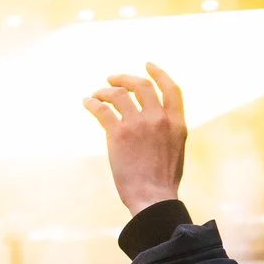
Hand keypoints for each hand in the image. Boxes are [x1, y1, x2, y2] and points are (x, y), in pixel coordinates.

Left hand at [83, 64, 186, 213]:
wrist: (153, 198)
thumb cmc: (163, 182)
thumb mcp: (176, 150)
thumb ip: (169, 130)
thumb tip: (158, 121)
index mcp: (177, 122)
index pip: (171, 89)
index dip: (159, 73)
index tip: (147, 65)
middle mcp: (158, 118)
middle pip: (141, 85)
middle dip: (125, 78)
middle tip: (112, 79)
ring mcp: (138, 124)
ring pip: (119, 94)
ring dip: (105, 91)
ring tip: (96, 94)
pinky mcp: (118, 133)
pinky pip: (102, 109)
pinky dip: (92, 103)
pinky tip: (87, 103)